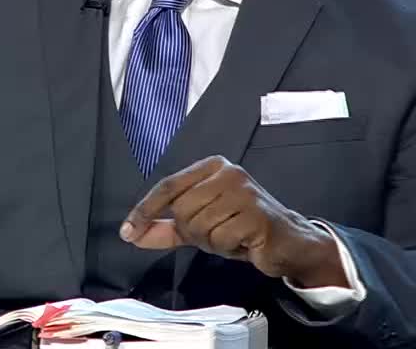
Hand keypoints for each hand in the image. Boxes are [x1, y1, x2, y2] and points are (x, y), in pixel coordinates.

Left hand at [119, 156, 347, 287]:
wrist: (287, 241)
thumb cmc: (242, 228)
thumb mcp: (200, 224)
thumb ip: (166, 227)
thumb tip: (132, 233)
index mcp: (212, 167)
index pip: (169, 185)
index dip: (145, 209)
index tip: (128, 231)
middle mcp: (228, 172)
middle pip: (182, 209)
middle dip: (193, 231)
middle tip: (216, 233)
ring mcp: (244, 191)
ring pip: (199, 226)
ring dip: (211, 242)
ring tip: (232, 236)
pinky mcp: (256, 214)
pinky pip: (219, 238)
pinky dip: (227, 248)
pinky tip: (243, 242)